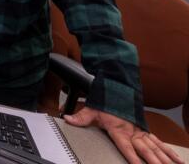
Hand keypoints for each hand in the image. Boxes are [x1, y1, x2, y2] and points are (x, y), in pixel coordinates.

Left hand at [64, 106, 183, 163]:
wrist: (118, 87)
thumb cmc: (106, 101)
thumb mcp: (91, 109)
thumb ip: (81, 117)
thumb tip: (67, 118)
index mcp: (119, 129)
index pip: (127, 147)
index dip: (133, 158)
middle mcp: (133, 132)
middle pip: (146, 150)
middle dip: (156, 162)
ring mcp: (141, 132)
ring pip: (156, 148)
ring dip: (167, 159)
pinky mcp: (145, 131)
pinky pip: (159, 143)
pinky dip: (169, 152)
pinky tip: (178, 161)